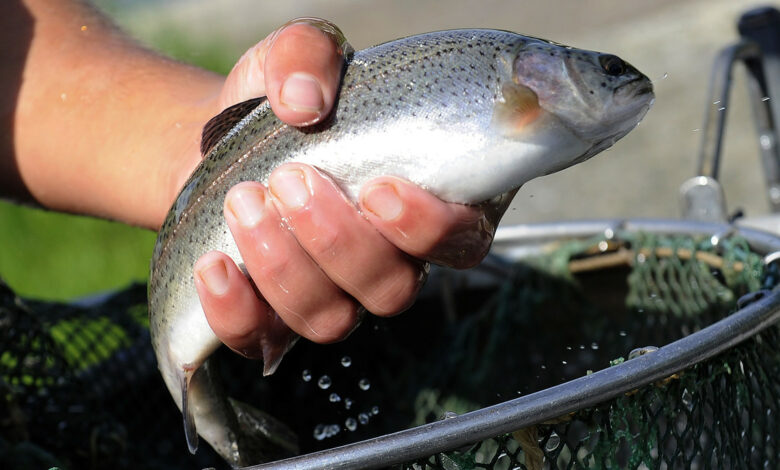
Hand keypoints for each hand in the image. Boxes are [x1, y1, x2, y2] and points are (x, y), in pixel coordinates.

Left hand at [190, 19, 509, 365]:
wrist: (217, 142)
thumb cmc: (281, 105)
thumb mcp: (295, 57)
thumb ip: (309, 55)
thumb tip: (304, 101)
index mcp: (425, 204)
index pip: (461, 242)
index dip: (428, 230)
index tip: (378, 189)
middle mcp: (388, 262)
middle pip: (392, 288)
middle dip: (337, 240)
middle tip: (291, 178)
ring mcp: (333, 296)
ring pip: (331, 319)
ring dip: (285, 265)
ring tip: (243, 200)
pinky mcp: (274, 319)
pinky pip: (264, 340)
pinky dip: (237, 309)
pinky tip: (214, 264)